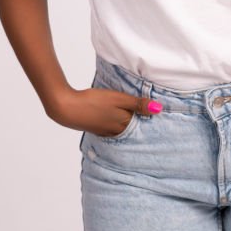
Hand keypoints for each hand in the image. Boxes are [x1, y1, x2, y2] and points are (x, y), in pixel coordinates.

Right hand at [46, 84, 161, 136]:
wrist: (67, 108)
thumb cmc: (94, 101)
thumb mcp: (119, 99)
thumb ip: (138, 104)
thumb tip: (159, 109)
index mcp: (124, 124)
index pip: (143, 124)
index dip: (151, 120)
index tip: (162, 118)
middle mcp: (117, 131)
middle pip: (134, 128)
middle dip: (143, 124)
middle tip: (155, 119)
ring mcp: (106, 131)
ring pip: (124, 128)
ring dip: (131, 123)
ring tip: (140, 117)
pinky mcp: (98, 128)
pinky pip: (114, 128)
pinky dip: (119, 124)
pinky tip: (120, 118)